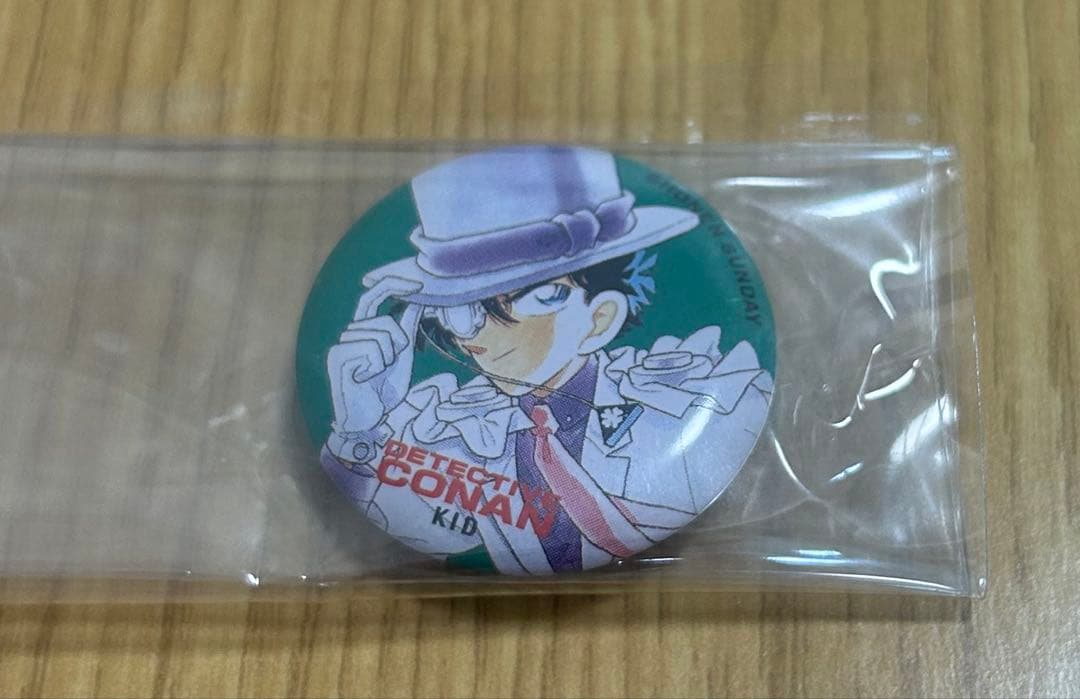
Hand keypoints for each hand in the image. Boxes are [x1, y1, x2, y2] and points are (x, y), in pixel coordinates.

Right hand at [327, 277, 422, 439]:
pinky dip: (376, 366)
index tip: (418, 284)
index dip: (394, 284)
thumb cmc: (383, 389)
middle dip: (397, 342)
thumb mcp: (401, 352)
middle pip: (384, 320)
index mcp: (364, 329)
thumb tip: (417, 299)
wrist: (370, 419)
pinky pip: (371, 349)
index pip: (375, 295)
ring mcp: (341, 344)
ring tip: (375, 374)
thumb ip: (405, 325)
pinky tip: (365, 380)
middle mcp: (349, 333)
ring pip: (380, 335)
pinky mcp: (338, 357)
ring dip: (387, 357)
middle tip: (389, 364)